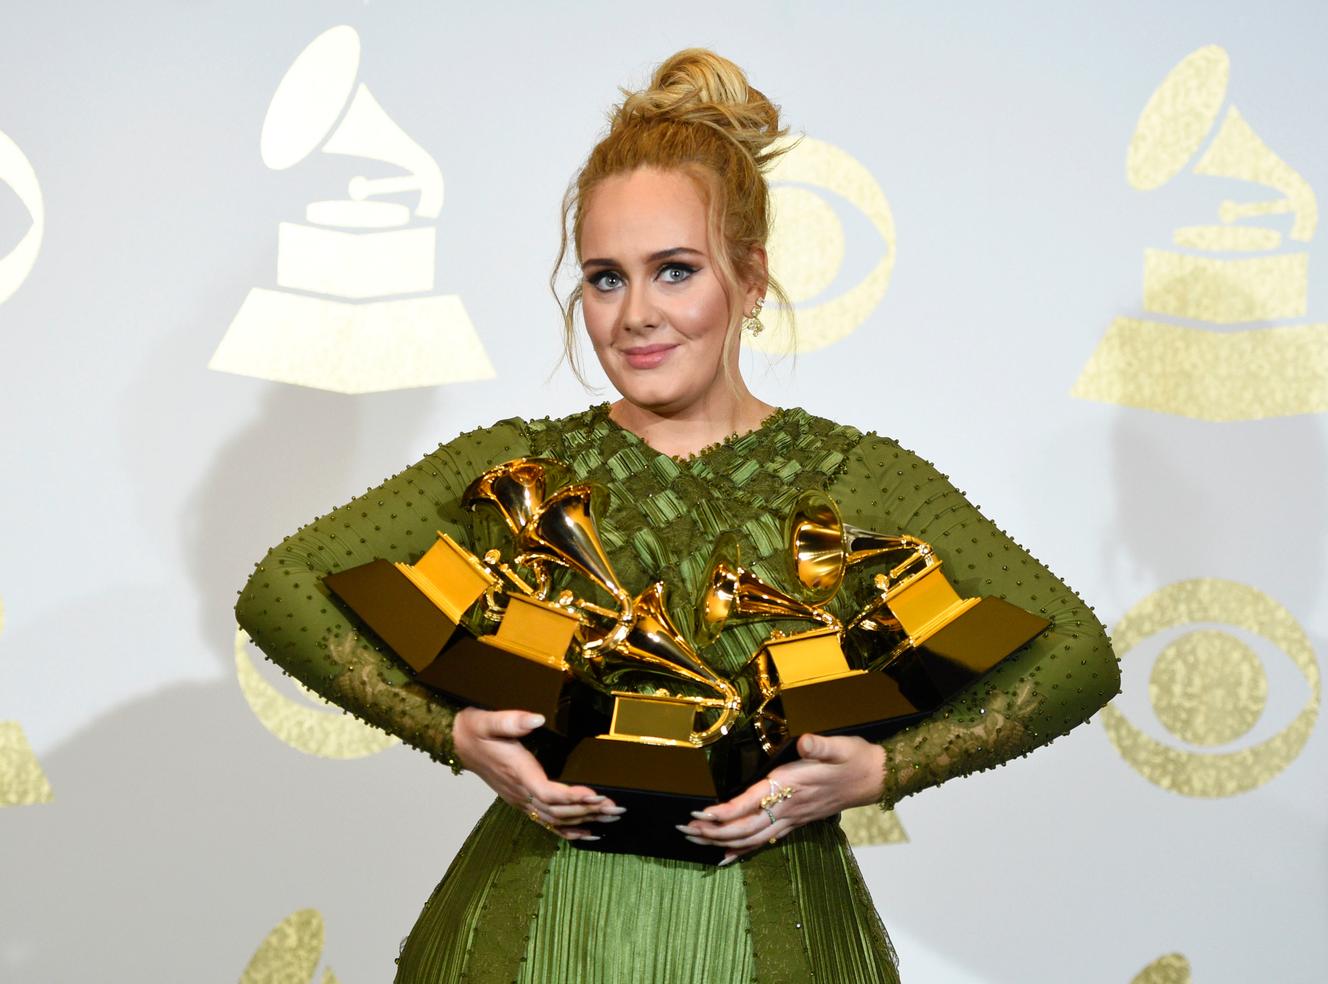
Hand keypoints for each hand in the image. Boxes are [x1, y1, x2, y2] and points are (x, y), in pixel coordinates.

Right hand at [452, 706, 623, 840]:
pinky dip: (569, 831)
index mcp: (518, 773)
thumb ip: (512, 720)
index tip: (596, 794)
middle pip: (558, 811)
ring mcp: (522, 800)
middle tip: (617, 808)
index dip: (573, 797)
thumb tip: (536, 719)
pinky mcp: (523, 801)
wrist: (459, 742)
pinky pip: (548, 823)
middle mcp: (521, 792)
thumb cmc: (476, 731)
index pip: (548, 792)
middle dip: (589, 811)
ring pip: (556, 819)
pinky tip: (589, 834)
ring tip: (612, 818)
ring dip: (585, 820)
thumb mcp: (489, 720)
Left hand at [677, 733, 884, 864]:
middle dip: (711, 831)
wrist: (874, 777)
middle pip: (743, 828)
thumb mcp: (839, 746)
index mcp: (791, 786)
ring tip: (692, 840)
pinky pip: (764, 841)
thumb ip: (821, 745)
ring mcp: (791, 818)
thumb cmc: (854, 758)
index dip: (724, 812)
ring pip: (750, 838)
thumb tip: (806, 742)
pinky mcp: (795, 822)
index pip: (750, 804)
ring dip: (720, 841)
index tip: (700, 813)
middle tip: (682, 828)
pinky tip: (725, 857)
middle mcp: (788, 807)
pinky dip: (741, 850)